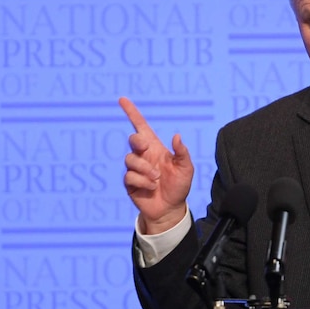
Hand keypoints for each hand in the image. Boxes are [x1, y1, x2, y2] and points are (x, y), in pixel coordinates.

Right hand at [119, 97, 193, 233]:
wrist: (171, 208)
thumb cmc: (179, 187)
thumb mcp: (186, 169)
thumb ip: (182, 153)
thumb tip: (176, 136)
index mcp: (156, 148)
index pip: (141, 127)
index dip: (132, 113)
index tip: (122, 100)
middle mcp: (144, 156)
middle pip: (133, 139)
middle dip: (138, 142)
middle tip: (146, 149)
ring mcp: (136, 169)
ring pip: (130, 159)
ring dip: (144, 168)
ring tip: (156, 179)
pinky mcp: (130, 182)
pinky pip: (130, 175)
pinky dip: (143, 181)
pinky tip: (152, 187)